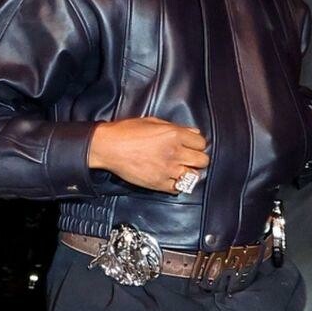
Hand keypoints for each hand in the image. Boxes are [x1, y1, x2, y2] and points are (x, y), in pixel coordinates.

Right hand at [88, 117, 209, 193]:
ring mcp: (167, 170)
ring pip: (194, 176)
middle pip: (202, 160)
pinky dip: (177, 185)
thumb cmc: (126, 132)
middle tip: (189, 158)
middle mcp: (174, 152)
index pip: (201, 142)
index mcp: (173, 135)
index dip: (197, 144)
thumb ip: (175, 127)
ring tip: (182, 169)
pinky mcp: (159, 183)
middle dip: (197, 159)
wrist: (109, 147)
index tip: (192, 146)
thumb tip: (192, 132)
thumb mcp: (153, 122)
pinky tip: (172, 178)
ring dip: (189, 172)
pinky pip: (178, 188)